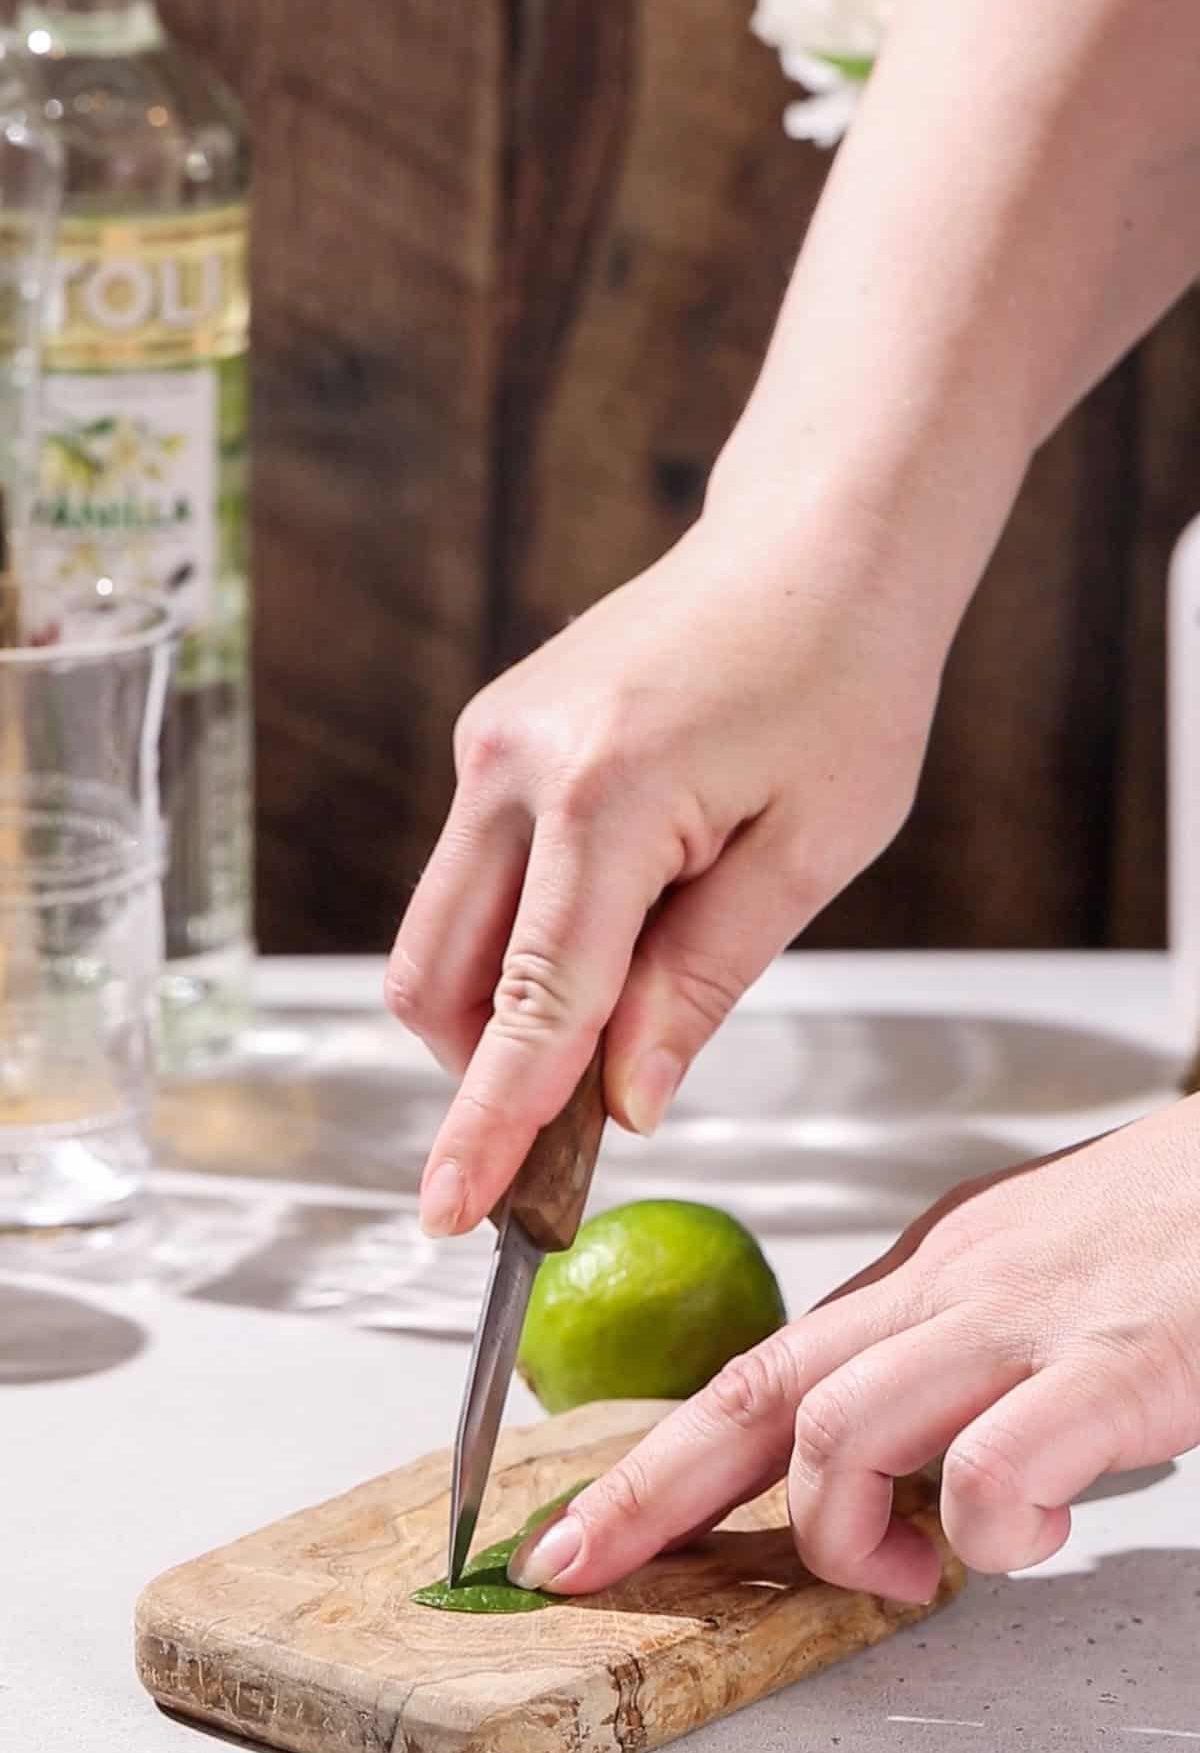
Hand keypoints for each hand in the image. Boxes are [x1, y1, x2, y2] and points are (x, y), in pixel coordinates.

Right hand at [387, 489, 946, 1235]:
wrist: (816, 541)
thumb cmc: (845, 680)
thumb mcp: (809, 848)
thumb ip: (703, 979)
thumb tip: (628, 1099)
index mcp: (604, 796)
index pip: (530, 1005)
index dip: (491, 1123)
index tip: (450, 1212)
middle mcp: (515, 766)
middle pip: (441, 980)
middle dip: (486, 1074)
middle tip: (573, 1132)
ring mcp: (490, 745)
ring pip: (442, 936)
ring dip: (502, 1010)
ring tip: (624, 1009)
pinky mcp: (492, 738)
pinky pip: (473, 879)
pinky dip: (518, 941)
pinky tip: (615, 927)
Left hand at [507, 1101, 1199, 1599]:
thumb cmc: (1177, 1227)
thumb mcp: (1034, 1276)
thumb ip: (951, 1352)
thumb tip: (890, 1463)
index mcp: (929, 1271)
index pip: (762, 1364)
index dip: (659, 1453)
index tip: (587, 1524)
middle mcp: (951, 1287)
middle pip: (762, 1390)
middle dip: (654, 1488)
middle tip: (584, 1563)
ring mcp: (1026, 1322)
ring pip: (845, 1428)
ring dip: (844, 1533)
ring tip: (906, 1575)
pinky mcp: (1111, 1365)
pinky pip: (992, 1471)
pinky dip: (986, 1536)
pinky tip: (1027, 1541)